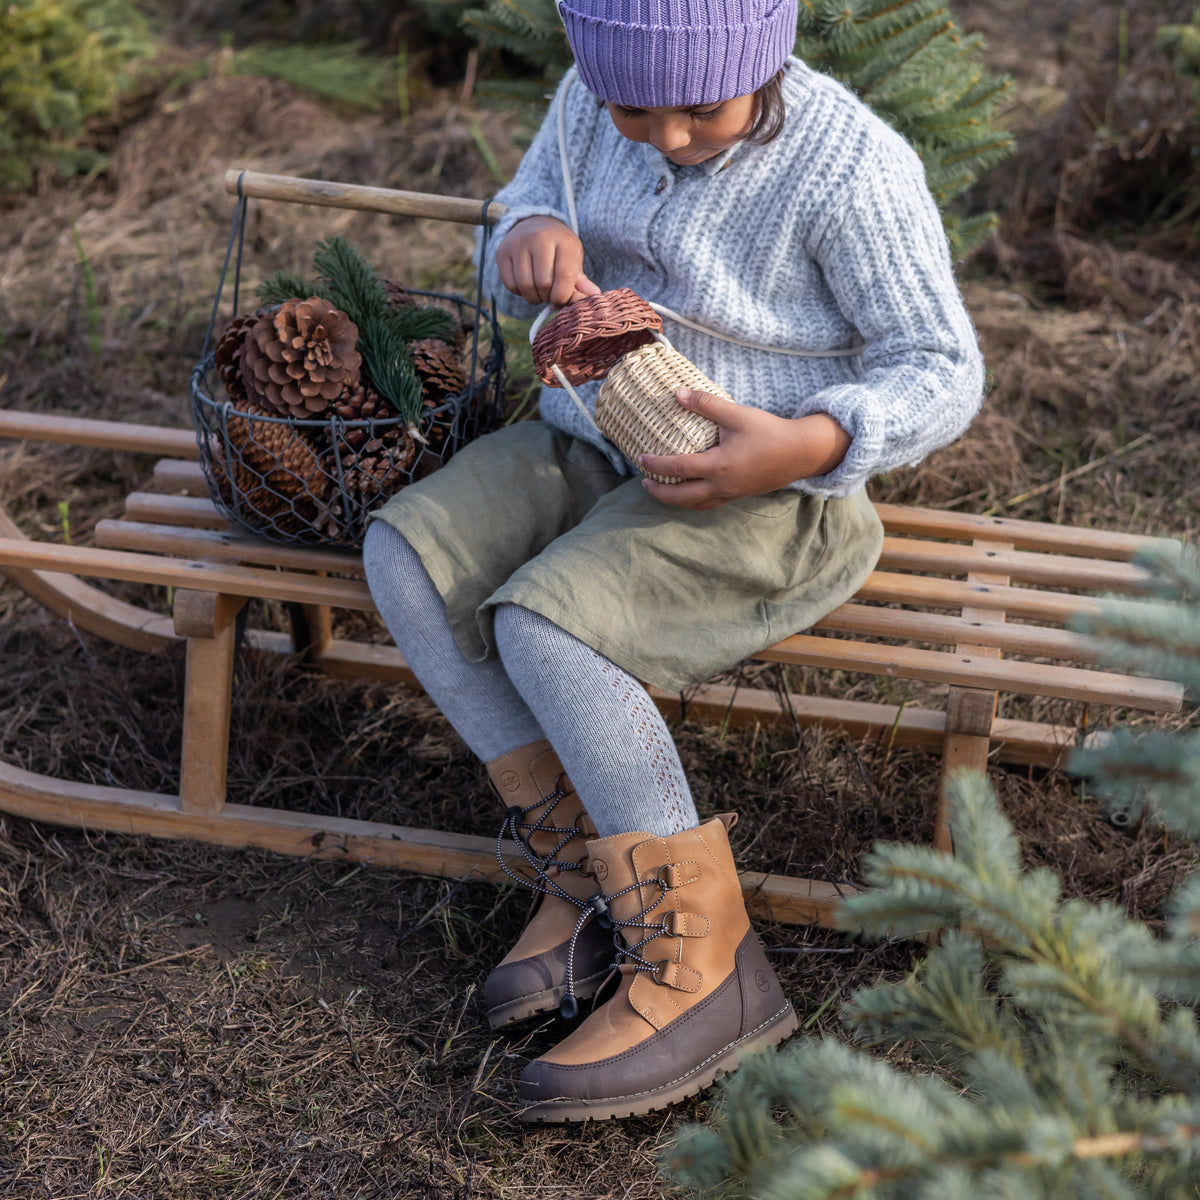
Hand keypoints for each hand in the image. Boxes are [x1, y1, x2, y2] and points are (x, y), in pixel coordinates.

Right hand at [495, 216, 601, 306]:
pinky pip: (511, 285)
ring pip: (526, 286)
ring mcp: (518, 244)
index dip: (563, 297)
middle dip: (548, 297)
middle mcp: (538, 238)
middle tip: (550, 295)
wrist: (533, 226)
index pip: (564, 276)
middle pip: (544, 284)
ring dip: (534, 297)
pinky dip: (520, 292)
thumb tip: (593, 295)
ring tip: (540, 291)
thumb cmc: (558, 249)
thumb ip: (581, 280)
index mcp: (562, 240)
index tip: (561, 301)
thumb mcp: (573, 259)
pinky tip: (527, 285)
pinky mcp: (502, 252)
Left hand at [638, 390, 851, 509]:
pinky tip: (689, 492)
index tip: (640, 457)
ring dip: (675, 500)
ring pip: (695, 505)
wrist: (800, 453)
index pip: (678, 468)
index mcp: (718, 466)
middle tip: (644, 481)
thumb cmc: (769, 432)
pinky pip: (709, 504)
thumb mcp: (737, 414)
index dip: (656, 464)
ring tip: (661, 489)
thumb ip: (706, 404)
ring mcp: (730, 493)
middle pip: (681, 497)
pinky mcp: (738, 495)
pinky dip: (693, 501)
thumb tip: (677, 394)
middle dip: (660, 492)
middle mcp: (721, 485)